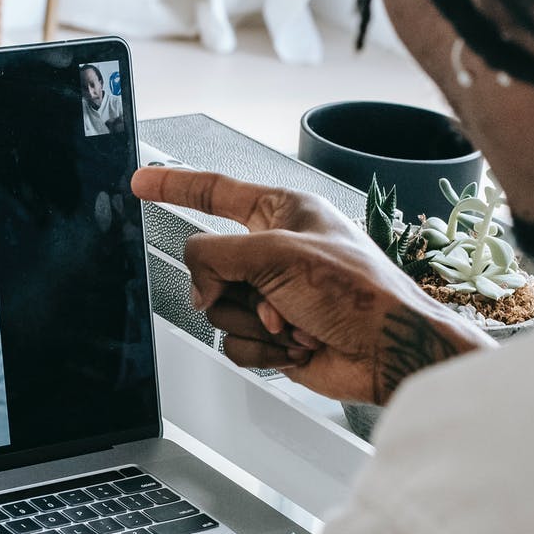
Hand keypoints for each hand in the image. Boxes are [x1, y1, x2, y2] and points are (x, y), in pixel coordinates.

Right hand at [132, 167, 488, 403]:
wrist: (391, 351)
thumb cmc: (360, 292)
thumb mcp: (278, 254)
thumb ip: (217, 257)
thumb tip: (198, 285)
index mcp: (283, 213)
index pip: (216, 193)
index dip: (175, 186)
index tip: (142, 182)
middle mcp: (275, 252)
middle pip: (209, 266)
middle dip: (236, 290)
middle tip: (272, 297)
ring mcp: (273, 296)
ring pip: (218, 310)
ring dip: (256, 323)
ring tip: (296, 322)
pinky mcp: (274, 336)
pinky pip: (235, 344)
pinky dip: (264, 350)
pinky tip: (298, 345)